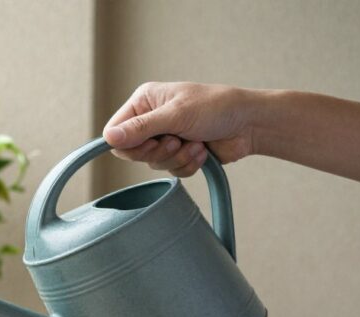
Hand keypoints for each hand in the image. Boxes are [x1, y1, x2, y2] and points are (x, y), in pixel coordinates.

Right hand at [103, 82, 257, 176]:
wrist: (250, 123)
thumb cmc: (217, 107)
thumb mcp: (175, 115)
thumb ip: (140, 128)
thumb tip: (108, 138)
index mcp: (144, 102)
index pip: (116, 131)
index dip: (128, 144)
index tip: (148, 143)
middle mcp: (151, 120)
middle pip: (132, 152)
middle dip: (158, 151)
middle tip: (176, 141)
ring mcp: (165, 138)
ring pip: (153, 163)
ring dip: (177, 158)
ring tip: (195, 143)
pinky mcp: (179, 154)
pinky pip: (171, 171)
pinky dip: (187, 164)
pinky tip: (202, 151)